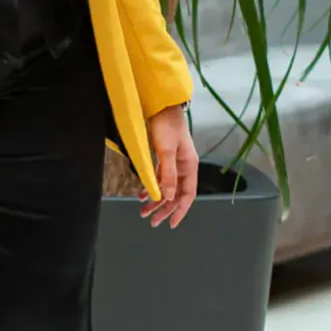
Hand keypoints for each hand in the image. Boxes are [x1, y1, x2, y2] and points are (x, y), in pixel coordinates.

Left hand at [140, 104, 198, 228]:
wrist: (161, 107)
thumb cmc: (166, 126)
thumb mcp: (166, 152)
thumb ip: (168, 174)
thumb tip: (169, 196)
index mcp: (189, 165)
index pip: (188, 194)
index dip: (181, 210)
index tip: (171, 224)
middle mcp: (184, 166)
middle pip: (176, 194)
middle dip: (164, 209)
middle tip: (152, 222)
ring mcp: (175, 163)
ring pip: (167, 188)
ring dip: (155, 200)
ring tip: (143, 211)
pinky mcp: (165, 158)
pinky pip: (160, 179)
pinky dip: (151, 188)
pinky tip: (141, 195)